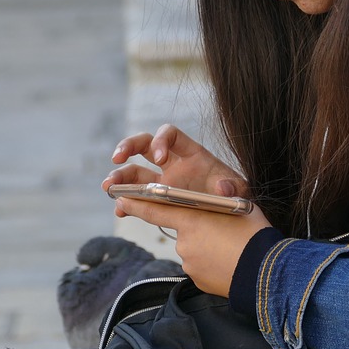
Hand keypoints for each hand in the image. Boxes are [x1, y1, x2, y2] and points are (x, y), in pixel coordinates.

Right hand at [102, 123, 248, 198]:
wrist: (232, 214)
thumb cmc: (235, 196)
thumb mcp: (239, 189)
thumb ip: (233, 186)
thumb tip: (223, 188)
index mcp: (190, 154)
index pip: (169, 135)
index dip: (161, 141)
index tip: (160, 159)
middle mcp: (172, 164)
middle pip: (143, 145)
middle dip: (127, 146)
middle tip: (117, 158)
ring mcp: (162, 182)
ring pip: (134, 172)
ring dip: (119, 177)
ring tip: (109, 187)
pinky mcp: (157, 201)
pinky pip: (136, 198)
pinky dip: (126, 203)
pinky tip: (120, 210)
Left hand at [113, 196, 271, 296]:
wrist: (266, 271)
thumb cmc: (254, 234)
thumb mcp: (237, 207)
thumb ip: (215, 204)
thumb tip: (206, 207)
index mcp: (192, 219)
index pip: (155, 210)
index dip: (136, 204)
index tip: (120, 200)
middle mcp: (184, 241)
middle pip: (183, 230)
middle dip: (197, 229)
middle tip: (222, 232)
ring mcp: (189, 262)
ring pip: (192, 249)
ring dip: (205, 247)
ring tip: (229, 249)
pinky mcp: (195, 279)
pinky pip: (199, 266)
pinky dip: (209, 263)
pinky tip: (227, 262)